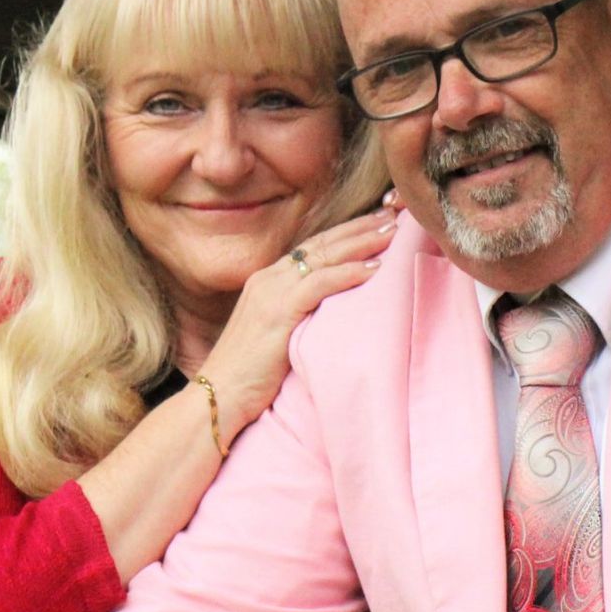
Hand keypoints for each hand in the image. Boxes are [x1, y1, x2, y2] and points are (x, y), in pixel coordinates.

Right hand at [201, 200, 398, 436]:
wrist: (217, 396)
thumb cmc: (249, 377)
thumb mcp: (277, 337)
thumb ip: (299, 318)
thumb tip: (332, 316)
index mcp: (267, 282)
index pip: (312, 249)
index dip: (345, 234)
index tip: (376, 223)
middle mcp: (268, 279)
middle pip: (321, 244)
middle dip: (359, 227)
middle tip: (393, 214)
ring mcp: (270, 292)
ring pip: (322, 256)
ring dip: (360, 242)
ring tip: (391, 231)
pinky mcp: (277, 311)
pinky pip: (318, 283)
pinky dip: (348, 272)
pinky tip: (374, 267)